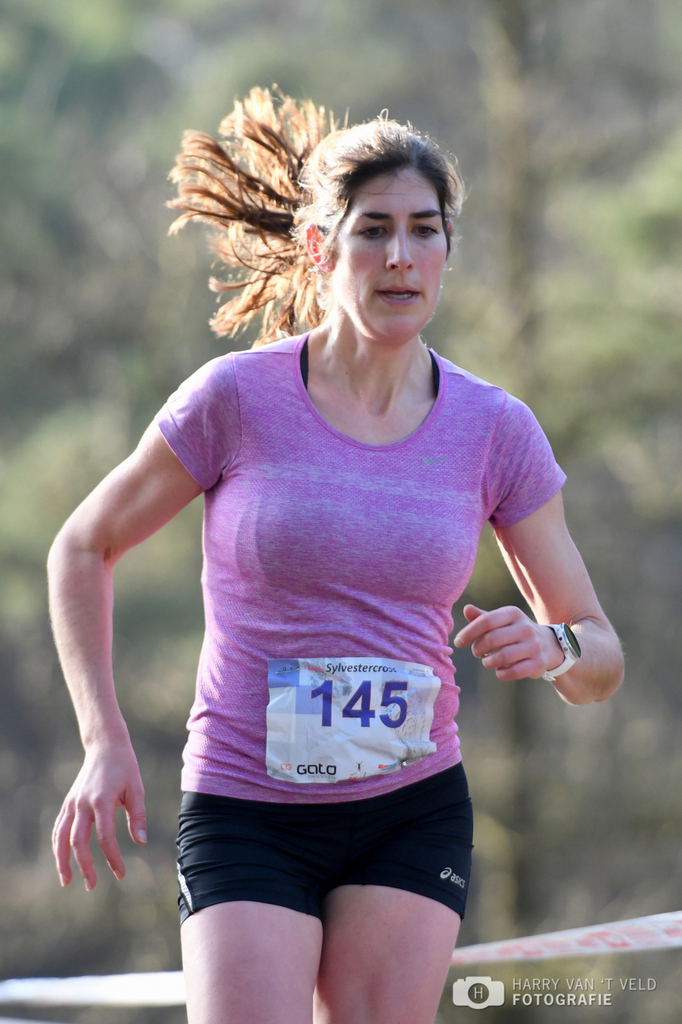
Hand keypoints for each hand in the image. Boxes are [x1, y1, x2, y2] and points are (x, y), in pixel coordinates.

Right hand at [52, 741, 146, 889]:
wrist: (106, 745)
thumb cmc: (125, 767)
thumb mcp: (137, 789)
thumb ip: (138, 816)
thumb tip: (140, 842)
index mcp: (102, 800)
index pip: (105, 836)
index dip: (112, 857)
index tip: (120, 873)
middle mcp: (83, 803)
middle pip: (78, 841)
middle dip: (84, 866)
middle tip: (91, 886)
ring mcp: (73, 803)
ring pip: (61, 837)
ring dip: (62, 860)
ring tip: (66, 880)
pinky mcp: (69, 802)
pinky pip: (59, 827)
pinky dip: (58, 845)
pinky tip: (62, 859)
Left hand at [454, 604, 562, 680]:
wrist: (548, 645)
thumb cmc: (515, 632)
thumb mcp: (501, 621)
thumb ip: (483, 617)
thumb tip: (466, 609)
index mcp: (513, 613)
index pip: (486, 621)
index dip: (469, 632)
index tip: (458, 642)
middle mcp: (525, 628)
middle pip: (492, 639)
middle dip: (478, 648)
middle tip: (476, 652)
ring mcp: (534, 646)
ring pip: (502, 657)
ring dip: (488, 662)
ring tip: (487, 661)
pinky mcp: (538, 663)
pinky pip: (513, 672)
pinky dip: (501, 673)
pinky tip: (499, 670)